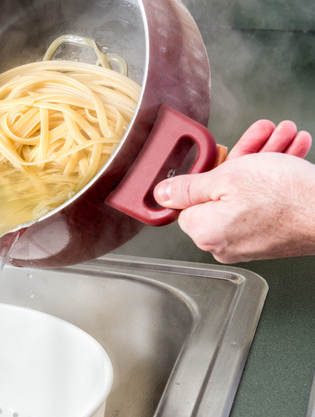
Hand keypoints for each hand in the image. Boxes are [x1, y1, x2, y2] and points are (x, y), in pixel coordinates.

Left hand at [154, 121, 313, 262]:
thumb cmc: (287, 197)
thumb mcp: (226, 178)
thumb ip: (189, 187)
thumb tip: (161, 194)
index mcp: (204, 231)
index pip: (186, 201)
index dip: (204, 174)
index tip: (221, 156)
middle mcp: (224, 243)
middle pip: (221, 191)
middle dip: (244, 157)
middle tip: (262, 135)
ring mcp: (250, 242)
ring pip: (248, 191)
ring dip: (265, 159)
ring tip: (284, 136)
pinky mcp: (273, 237)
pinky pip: (266, 202)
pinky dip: (277, 177)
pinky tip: (292, 152)